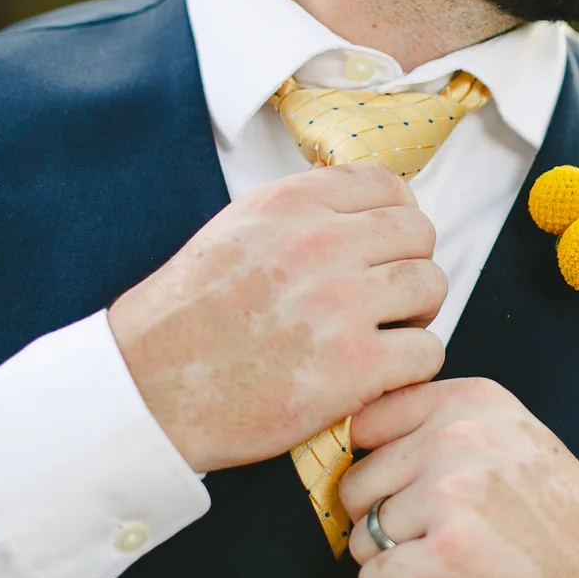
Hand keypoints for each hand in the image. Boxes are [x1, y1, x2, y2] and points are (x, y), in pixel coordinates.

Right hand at [108, 163, 446, 472]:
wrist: (147, 393)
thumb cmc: (190, 318)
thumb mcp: (236, 230)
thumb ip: (304, 211)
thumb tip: (370, 201)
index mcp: (290, 204)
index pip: (388, 184)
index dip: (395, 217)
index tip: (383, 248)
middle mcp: (320, 244)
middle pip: (419, 234)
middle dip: (408, 265)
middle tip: (382, 300)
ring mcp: (340, 305)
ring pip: (431, 287)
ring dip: (415, 315)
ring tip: (381, 335)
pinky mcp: (354, 368)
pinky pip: (427, 352)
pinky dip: (411, 367)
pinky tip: (377, 376)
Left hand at [339, 378, 578, 577]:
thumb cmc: (565, 520)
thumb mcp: (509, 438)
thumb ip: (442, 430)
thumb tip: (363, 449)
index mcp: (470, 401)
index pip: (366, 423)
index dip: (382, 473)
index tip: (416, 495)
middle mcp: (456, 436)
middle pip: (356, 488)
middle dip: (390, 527)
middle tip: (449, 540)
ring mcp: (449, 492)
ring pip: (362, 541)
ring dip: (401, 568)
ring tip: (458, 566)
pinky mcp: (446, 552)